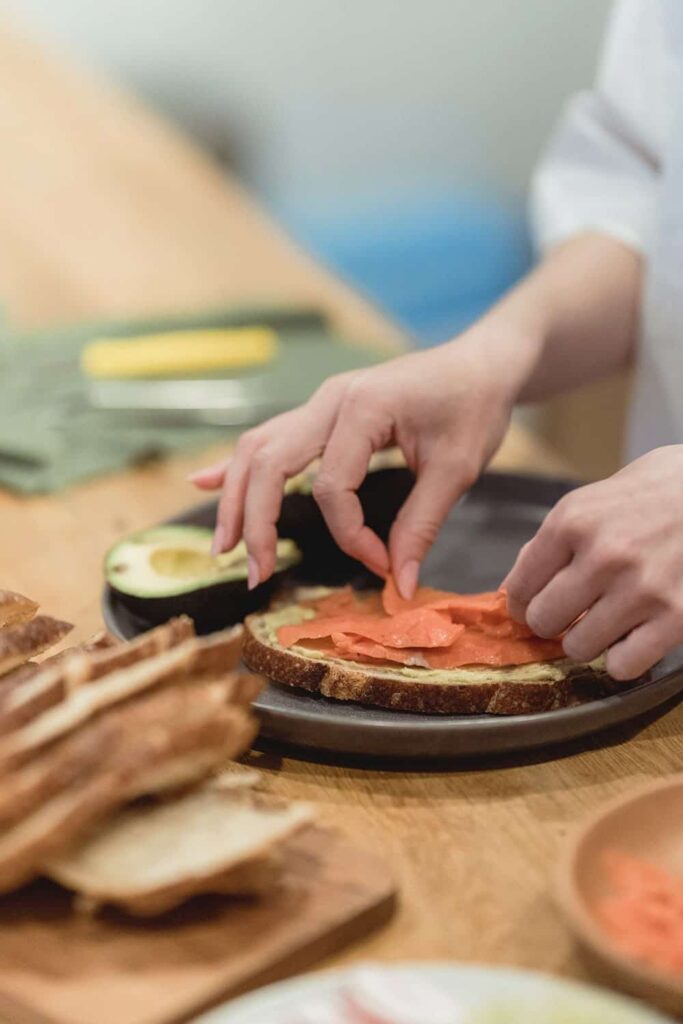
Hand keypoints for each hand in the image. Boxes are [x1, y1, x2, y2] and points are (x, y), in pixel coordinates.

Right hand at [190, 334, 516, 595]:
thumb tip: (397, 585)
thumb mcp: (458, 469)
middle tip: (256, 573)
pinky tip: (207, 483)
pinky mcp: (321, 411)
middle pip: (269, 463)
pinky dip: (239, 466)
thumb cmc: (474, 406)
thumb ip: (420, 526)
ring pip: (259, 449)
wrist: (481, 363)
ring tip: (224, 546)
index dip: (351, 536)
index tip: (384, 565)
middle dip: (256, 522)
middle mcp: (329, 399)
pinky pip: (269, 437)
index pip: (333, 487)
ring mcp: (320, 402)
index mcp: (362, 408)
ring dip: (236, 497)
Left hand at [504, 446, 682, 678]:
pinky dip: (624, 659)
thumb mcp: (597, 497)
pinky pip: (622, 666)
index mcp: (574, 521)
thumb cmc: (660, 490)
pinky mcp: (676, 617)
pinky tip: (634, 635)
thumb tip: (522, 582)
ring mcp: (641, 589)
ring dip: (589, 640)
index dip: (522, 603)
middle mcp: (603, 555)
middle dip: (553, 622)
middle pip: (543, 621)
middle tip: (571, 614)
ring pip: (579, 648)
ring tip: (607, 620)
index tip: (533, 606)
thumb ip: (559, 538)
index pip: (520, 587)